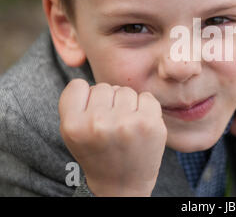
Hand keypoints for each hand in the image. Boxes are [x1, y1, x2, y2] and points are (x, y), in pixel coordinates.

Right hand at [58, 79, 166, 196]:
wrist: (122, 184)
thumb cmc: (97, 152)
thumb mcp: (73, 131)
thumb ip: (76, 102)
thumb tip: (87, 64)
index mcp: (73, 125)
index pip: (78, 85)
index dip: (86, 98)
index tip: (91, 115)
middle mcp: (98, 123)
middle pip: (105, 87)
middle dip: (109, 102)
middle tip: (111, 126)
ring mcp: (126, 123)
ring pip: (126, 90)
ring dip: (127, 104)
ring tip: (125, 127)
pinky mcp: (150, 123)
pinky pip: (147, 96)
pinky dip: (145, 108)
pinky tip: (140, 126)